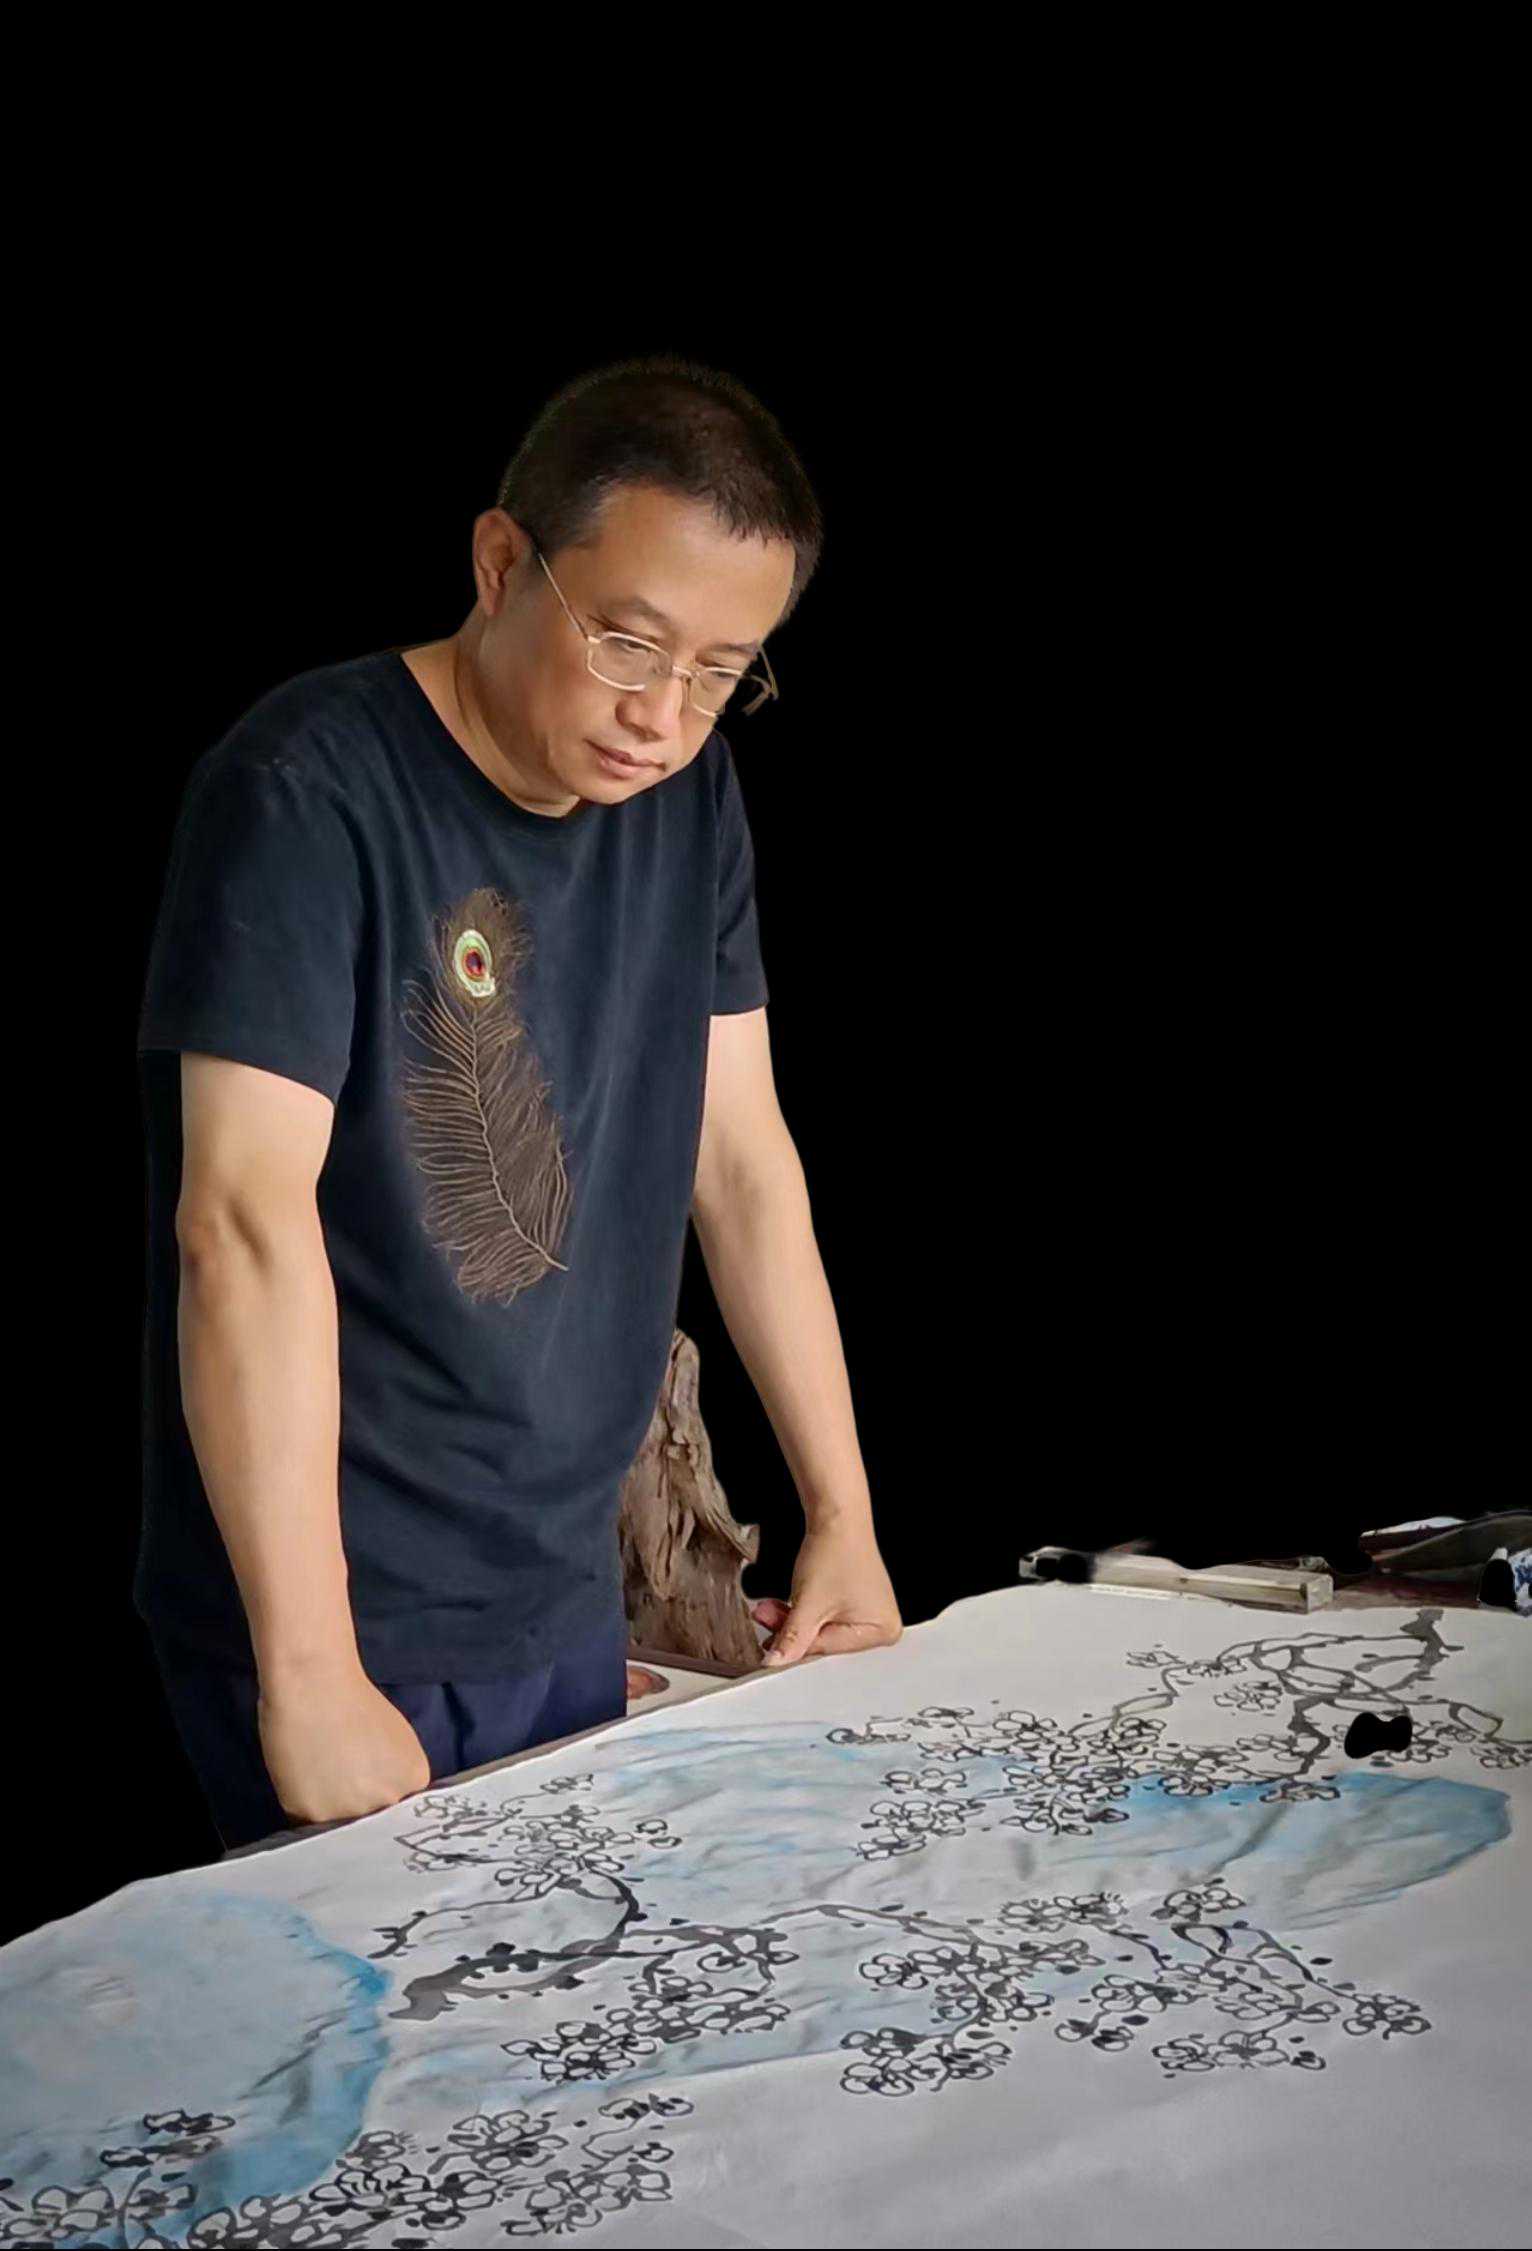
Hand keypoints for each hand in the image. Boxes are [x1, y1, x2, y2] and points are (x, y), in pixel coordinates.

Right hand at [258, 1662, 432, 1826]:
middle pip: (374, 1823)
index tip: (366, 1793)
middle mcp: (388, 1801)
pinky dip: (305, 1810)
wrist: (313, 1685)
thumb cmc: (352, 1699)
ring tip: (318, 1780)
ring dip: (330, 1815)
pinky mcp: (315, 1817)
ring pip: (341, 1830)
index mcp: (413, 1779)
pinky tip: (302, 1783)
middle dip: (359, 1812)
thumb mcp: (394, 1739)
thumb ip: (393, 1773)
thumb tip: (380, 1796)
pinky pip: (310, 1826)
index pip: (401, 1811)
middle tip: (339, 1785)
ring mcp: (352, 1813)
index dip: (381, 1805)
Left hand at [752, 1519, 902, 1667]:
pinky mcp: (857, 1602)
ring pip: (821, 1630)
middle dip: (791, 1630)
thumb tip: (776, 1662)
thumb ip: (791, 1638)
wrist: (836, 1516)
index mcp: (883, 1631)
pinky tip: (786, 1605)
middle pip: (825, 1641)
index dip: (794, 1645)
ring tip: (770, 1608)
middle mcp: (883, 1626)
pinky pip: (826, 1617)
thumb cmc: (837, 1550)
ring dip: (792, 1620)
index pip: (828, 1650)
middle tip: (765, 1618)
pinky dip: (804, 1612)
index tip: (769, 1644)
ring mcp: (871, 1613)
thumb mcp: (808, 1603)